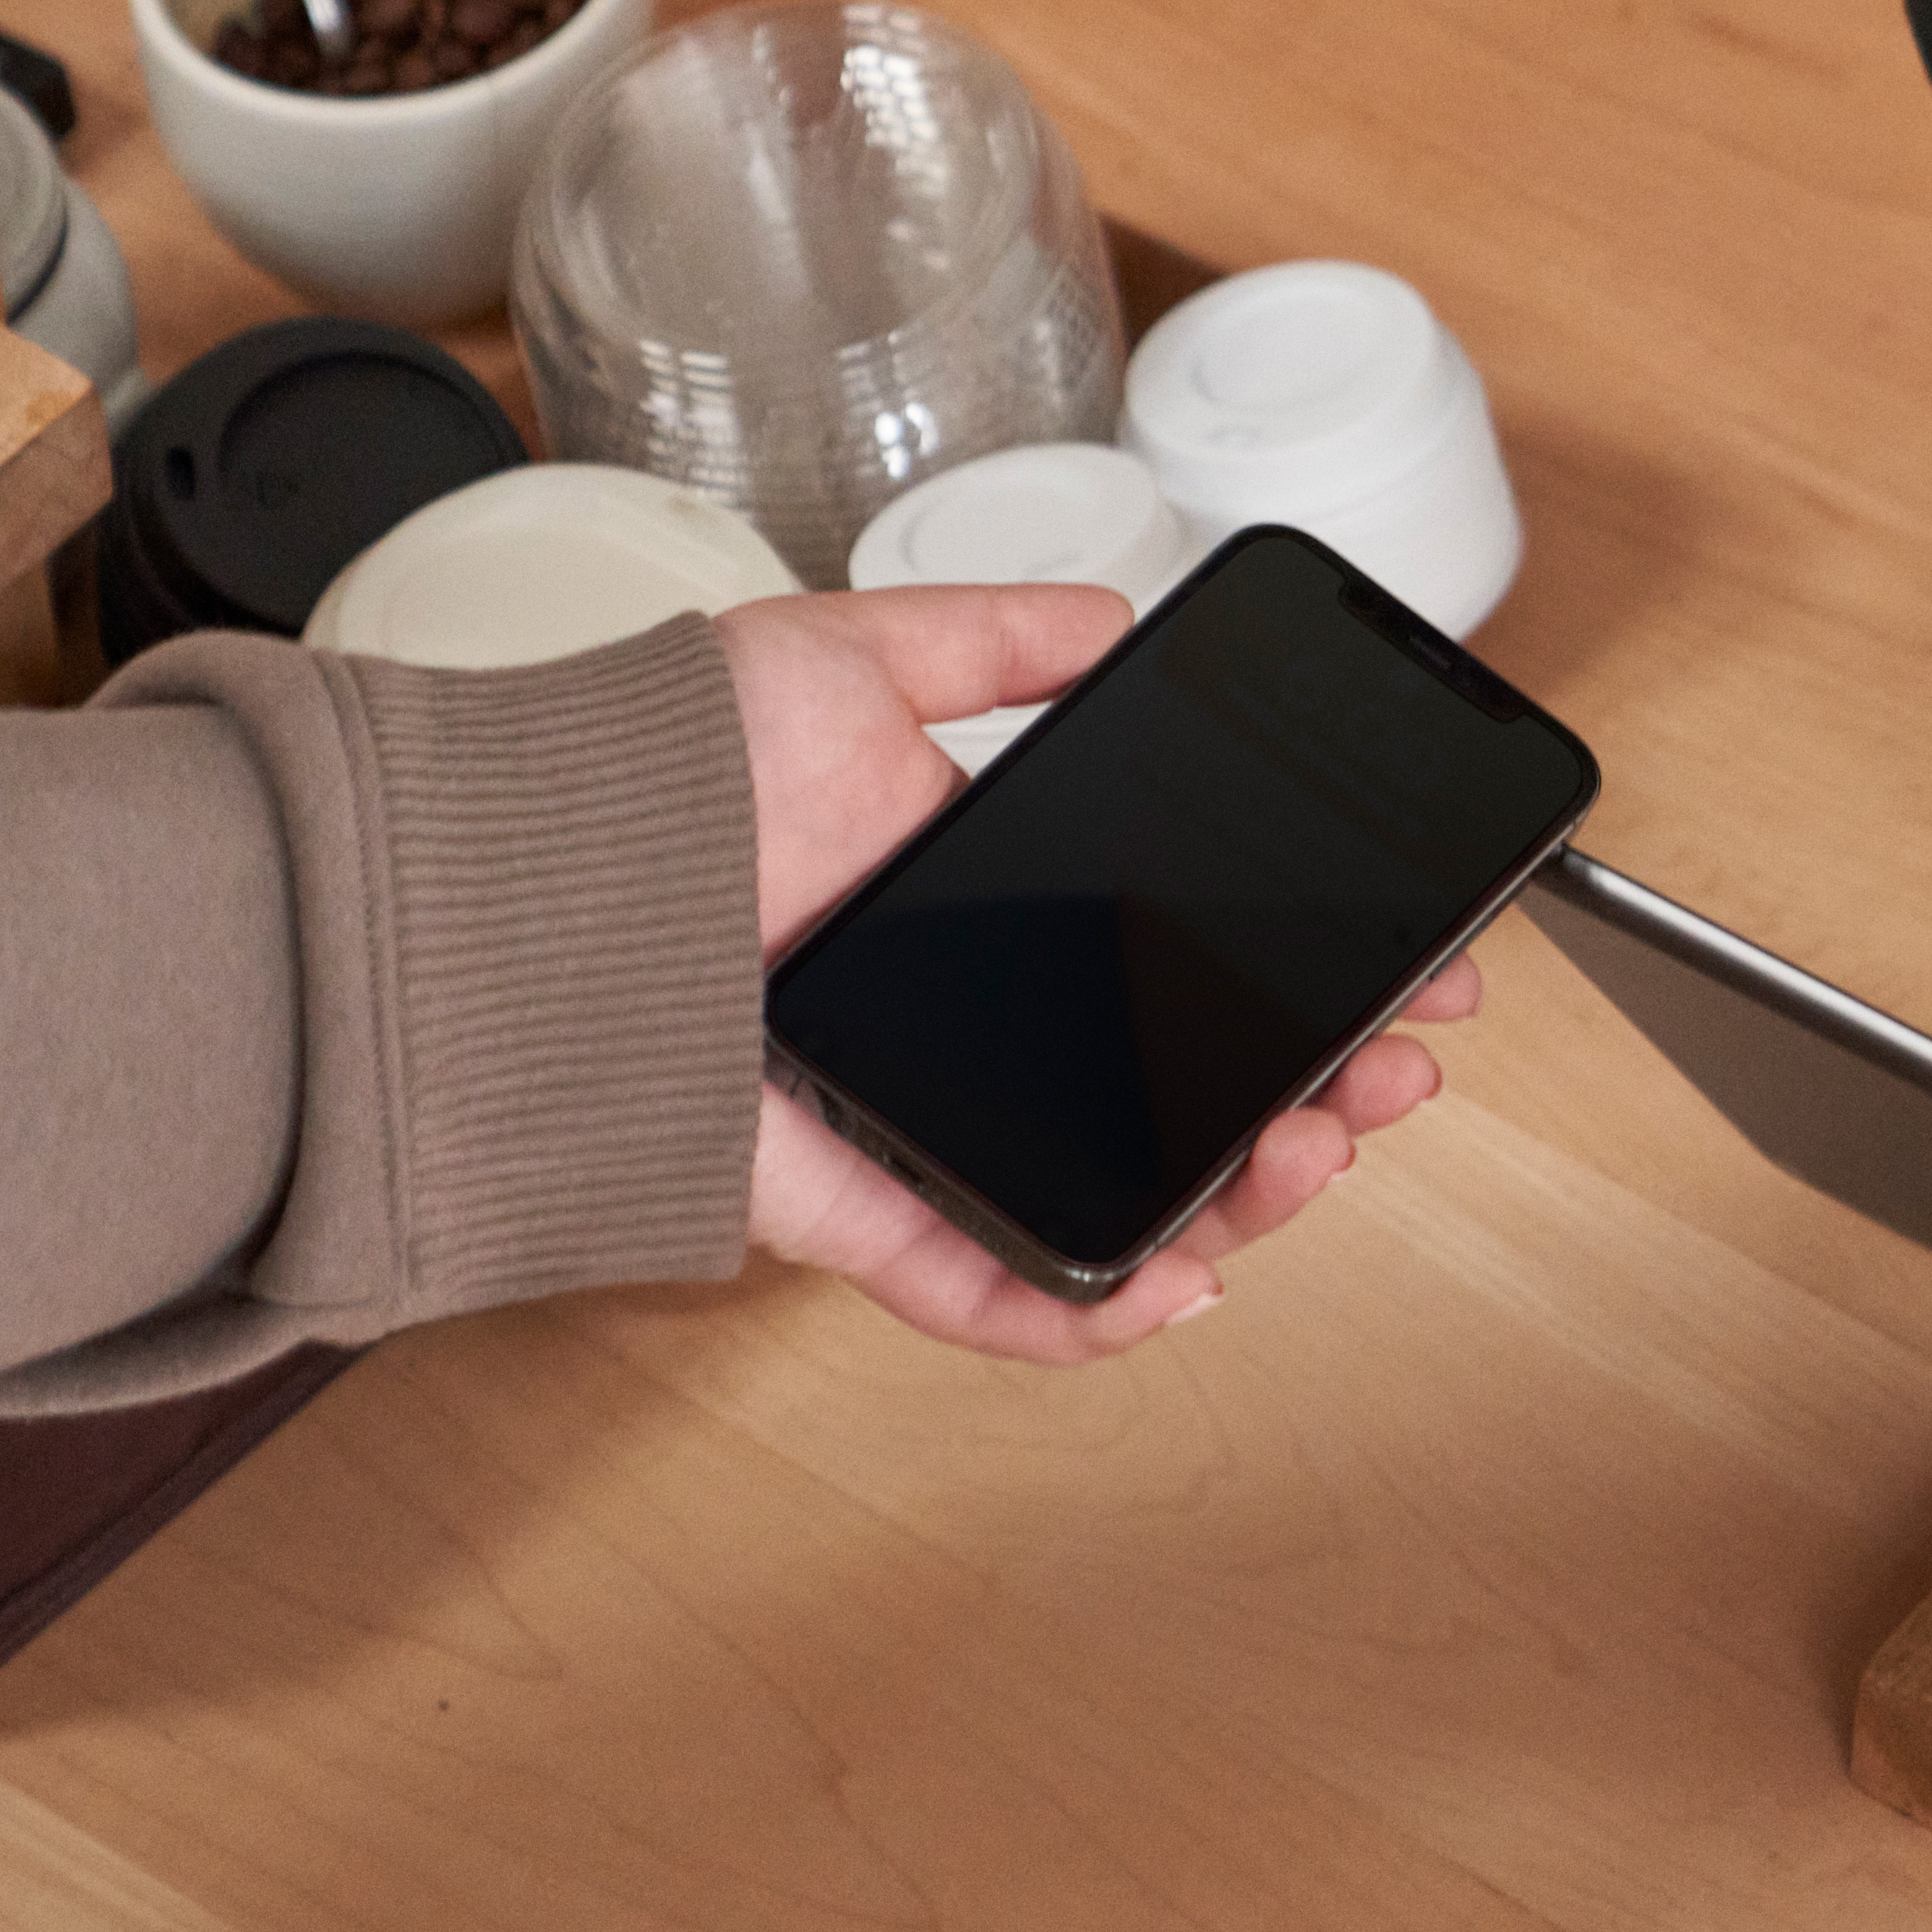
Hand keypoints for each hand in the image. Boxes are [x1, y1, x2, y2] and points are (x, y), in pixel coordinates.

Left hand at [714, 585, 1481, 1358]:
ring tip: (1320, 1148)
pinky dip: (1085, 1312)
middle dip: (1311, 1094)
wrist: (535, 883)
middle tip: (1396, 1068)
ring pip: (1108, 1203)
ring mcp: (918, 1130)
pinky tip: (1185, 1285)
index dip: (1291, 981)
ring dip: (1239, 1199)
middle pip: (1169, 1097)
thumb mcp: (846, 661)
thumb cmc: (658, 775)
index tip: (1396, 971)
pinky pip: (983, 1289)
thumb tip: (1108, 619)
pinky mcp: (859, 1212)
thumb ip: (986, 640)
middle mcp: (959, 1034)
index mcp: (973, 920)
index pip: (1166, 969)